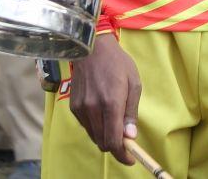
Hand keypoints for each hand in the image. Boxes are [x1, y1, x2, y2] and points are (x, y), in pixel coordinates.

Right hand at [68, 34, 141, 165]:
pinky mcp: (74, 108)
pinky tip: (104, 117)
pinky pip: (87, 127)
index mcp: (111, 103)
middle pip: (102, 142)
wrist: (92, 49)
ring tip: (117, 127)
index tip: (131, 158)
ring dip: (105, 137)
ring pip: (94, 136)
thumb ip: (131, 112)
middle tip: (127, 142)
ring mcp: (81, 109)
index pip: (113, 140)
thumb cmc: (118, 64)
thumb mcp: (134, 84)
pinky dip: (96, 128)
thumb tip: (130, 136)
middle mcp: (93, 109)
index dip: (123, 154)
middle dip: (116, 147)